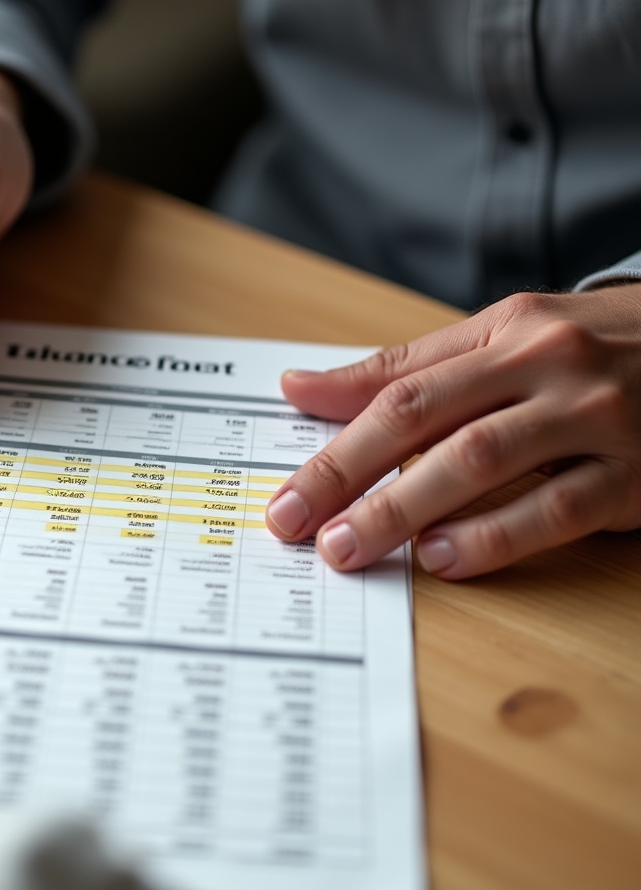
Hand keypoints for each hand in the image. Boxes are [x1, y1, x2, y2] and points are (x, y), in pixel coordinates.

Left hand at [264, 286, 640, 577]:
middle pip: (423, 418)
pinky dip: (495, 535)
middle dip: (346, 475)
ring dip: (404, 507)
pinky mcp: (636, 472)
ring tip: (350, 545)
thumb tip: (300, 387)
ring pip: (481, 460)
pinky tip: (443, 558)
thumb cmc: (592, 347)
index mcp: (504, 331)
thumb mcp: (504, 338)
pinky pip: (558, 506)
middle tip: (294, 525)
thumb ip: (404, 369)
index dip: (332, 442)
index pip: (396, 388)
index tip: (285, 493)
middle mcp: (544, 365)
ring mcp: (594, 416)